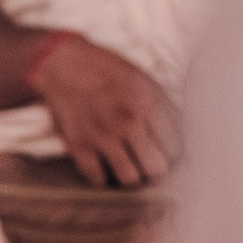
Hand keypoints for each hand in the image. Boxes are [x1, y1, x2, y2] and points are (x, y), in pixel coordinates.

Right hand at [32, 34, 183, 187]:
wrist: (64, 65)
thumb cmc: (107, 71)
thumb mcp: (143, 80)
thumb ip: (161, 106)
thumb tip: (178, 133)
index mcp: (149, 104)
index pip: (174, 146)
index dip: (172, 152)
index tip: (166, 152)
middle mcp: (128, 122)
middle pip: (156, 168)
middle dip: (155, 168)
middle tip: (148, 163)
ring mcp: (103, 136)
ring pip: (130, 178)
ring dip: (131, 176)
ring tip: (129, 169)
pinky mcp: (79, 145)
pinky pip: (98, 178)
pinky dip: (103, 178)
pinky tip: (105, 168)